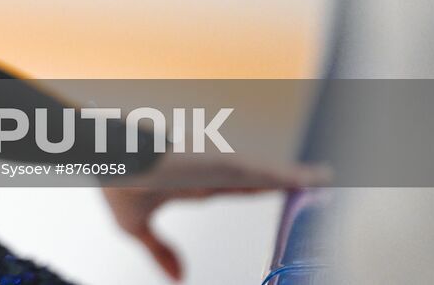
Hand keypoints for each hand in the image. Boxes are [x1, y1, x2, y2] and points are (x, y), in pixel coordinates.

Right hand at [100, 150, 328, 281]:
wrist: (108, 159)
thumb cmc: (116, 180)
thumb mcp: (136, 226)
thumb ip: (160, 251)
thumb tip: (178, 277)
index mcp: (190, 182)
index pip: (233, 187)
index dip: (258, 188)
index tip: (280, 190)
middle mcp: (207, 170)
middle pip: (255, 177)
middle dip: (283, 180)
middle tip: (316, 182)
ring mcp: (218, 166)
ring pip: (266, 173)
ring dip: (296, 176)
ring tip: (325, 178)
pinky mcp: (225, 164)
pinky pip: (269, 172)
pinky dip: (295, 175)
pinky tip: (319, 178)